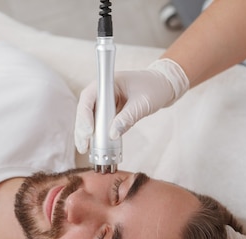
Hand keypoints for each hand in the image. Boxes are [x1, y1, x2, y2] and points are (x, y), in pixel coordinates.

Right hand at [74, 58, 188, 153]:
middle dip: (82, 129)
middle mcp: (102, 92)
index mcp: (108, 83)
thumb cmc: (154, 88)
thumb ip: (128, 117)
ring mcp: (104, 102)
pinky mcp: (109, 112)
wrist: (163, 87)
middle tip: (84, 146)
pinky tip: (93, 147)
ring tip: (85, 149)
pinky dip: (95, 135)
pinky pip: (98, 124)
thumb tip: (112, 134)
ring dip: (85, 134)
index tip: (90, 131)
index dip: (85, 114)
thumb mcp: (143, 103)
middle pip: (84, 110)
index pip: (89, 97)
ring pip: (88, 119)